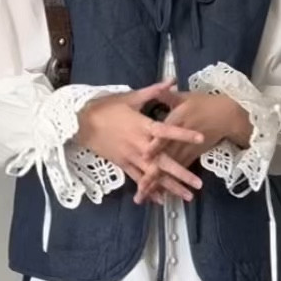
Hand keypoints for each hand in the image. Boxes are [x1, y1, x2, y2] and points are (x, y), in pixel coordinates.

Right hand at [76, 81, 204, 201]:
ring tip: (187, 196)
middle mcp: (138, 145)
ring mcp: (130, 157)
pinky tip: (161, 200)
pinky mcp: (122, 164)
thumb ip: (154, 91)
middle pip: (163, 162)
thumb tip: (172, 80)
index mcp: (142, 126)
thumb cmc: (106, 107)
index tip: (200, 138)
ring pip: (152, 175)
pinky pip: (137, 179)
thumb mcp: (130, 96)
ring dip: (170, 186)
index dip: (183, 134)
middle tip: (198, 184)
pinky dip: (149, 190)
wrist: (80, 122)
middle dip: (181, 174)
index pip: (166, 131)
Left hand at [133, 91, 250, 204]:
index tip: (145, 155)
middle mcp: (182, 138)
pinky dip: (171, 183)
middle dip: (153, 173)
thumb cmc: (204, 103)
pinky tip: (160, 195)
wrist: (228, 116)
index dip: (156, 145)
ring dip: (159, 183)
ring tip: (145, 195)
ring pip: (171, 168)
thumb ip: (167, 95)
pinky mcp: (192, 155)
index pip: (166, 133)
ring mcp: (188, 149)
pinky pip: (180, 171)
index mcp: (179, 120)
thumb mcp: (185, 97)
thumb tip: (152, 90)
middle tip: (141, 186)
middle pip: (166, 157)